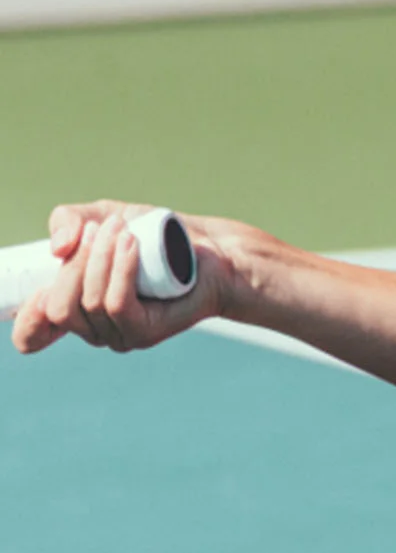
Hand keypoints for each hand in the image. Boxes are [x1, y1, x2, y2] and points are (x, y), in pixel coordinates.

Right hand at [10, 199, 255, 355]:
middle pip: (59, 306)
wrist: (212, 249)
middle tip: (106, 227)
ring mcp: (120, 335)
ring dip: (101, 258)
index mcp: (77, 310)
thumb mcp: (105, 216)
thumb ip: (70, 222)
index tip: (40, 290)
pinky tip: (131, 244)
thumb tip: (59, 249)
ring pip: (89, 303)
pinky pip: (117, 304)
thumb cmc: (158, 235)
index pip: (34, 335)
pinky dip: (120, 269)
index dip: (27, 320)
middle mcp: (95, 330)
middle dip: (77, 261)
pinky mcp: (146, 331)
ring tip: (124, 228)